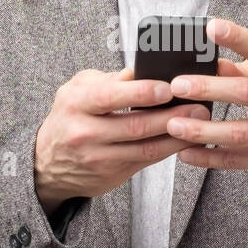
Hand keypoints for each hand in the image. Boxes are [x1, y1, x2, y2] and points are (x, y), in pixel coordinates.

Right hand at [34, 66, 210, 213]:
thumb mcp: (78, 89)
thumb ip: (108, 80)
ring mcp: (99, 158)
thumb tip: (142, 71)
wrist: (47, 163)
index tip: (168, 87)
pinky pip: (147, 161)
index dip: (141, 93)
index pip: (110, 97)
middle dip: (171, 116)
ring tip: (201, 123)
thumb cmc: (69, 116)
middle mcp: (84, 133)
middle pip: (134, 126)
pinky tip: (187, 139)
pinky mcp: (112, 175)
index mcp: (75, 103)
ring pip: (145, 148)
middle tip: (199, 105)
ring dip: (177, 136)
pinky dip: (169, 150)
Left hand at [163, 18, 247, 177]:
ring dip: (202, 130)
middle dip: (208, 89)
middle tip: (177, 86)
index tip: (211, 27)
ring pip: (238, 133)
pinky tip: (185, 152)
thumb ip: (243, 69)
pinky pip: (237, 161)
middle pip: (245, 93)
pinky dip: (209, 157)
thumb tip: (205, 59)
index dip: (237, 37)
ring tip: (173, 125)